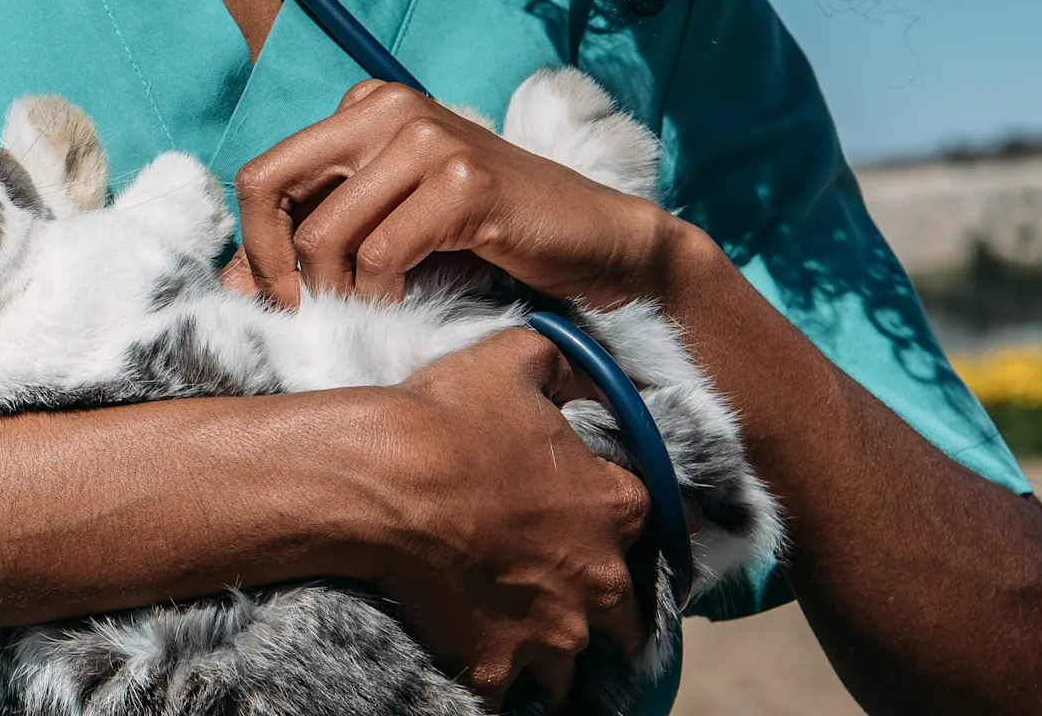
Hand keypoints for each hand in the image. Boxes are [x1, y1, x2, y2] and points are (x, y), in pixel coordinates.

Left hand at [220, 81, 686, 306]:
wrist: (594, 245)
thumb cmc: (486, 240)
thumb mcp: (386, 231)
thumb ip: (315, 242)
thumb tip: (231, 286)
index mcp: (363, 108)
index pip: (263, 175)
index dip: (254, 246)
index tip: (277, 299)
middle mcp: (388, 108)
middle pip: (270, 187)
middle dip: (272, 266)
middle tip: (303, 315)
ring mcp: (428, 138)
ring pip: (325, 232)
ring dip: (335, 293)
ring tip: (367, 314)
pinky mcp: (465, 181)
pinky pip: (381, 254)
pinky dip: (381, 296)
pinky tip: (404, 306)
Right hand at [362, 329, 650, 704]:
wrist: (383, 483)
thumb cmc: (448, 419)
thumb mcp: (513, 360)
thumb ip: (559, 361)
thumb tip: (578, 360)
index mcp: (613, 508)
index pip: (658, 525)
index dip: (628, 525)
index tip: (605, 528)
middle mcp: (596, 580)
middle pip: (629, 619)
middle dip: (603, 612)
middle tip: (561, 596)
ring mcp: (550, 632)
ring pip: (570, 666)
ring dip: (550, 653)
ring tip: (517, 641)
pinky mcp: (495, 665)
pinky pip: (507, 697)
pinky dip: (497, 687)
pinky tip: (478, 670)